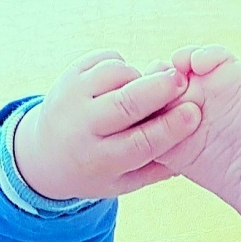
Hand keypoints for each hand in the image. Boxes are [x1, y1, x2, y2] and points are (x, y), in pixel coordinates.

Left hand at [13, 49, 202, 200]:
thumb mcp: (123, 182)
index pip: (141, 142)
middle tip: (181, 81)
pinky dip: (124, 66)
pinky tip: (125, 83)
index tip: (194, 112)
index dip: (171, 126)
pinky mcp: (69, 75)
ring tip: (147, 89)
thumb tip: (195, 141)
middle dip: (160, 89)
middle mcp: (82, 128)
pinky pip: (106, 59)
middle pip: (127, 103)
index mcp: (100, 161)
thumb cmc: (96, 169)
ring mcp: (72, 97)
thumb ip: (159, 168)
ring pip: (117, 74)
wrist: (45, 156)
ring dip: (141, 76)